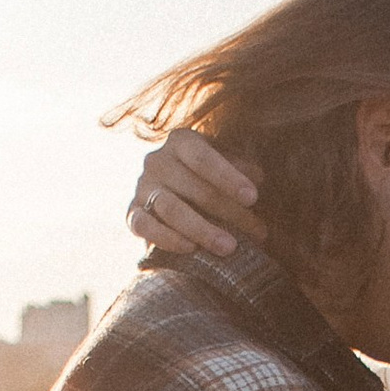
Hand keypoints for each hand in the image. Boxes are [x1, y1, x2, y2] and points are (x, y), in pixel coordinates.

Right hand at [128, 130, 265, 257]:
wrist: (176, 197)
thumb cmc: (210, 177)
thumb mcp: (228, 164)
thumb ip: (242, 167)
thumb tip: (256, 176)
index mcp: (181, 141)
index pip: (203, 158)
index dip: (228, 177)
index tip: (253, 198)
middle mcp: (157, 161)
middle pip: (194, 188)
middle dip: (229, 212)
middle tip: (257, 232)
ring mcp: (142, 187)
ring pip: (171, 209)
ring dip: (202, 230)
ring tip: (229, 247)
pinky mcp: (132, 214)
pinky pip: (144, 226)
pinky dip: (168, 239)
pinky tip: (192, 249)